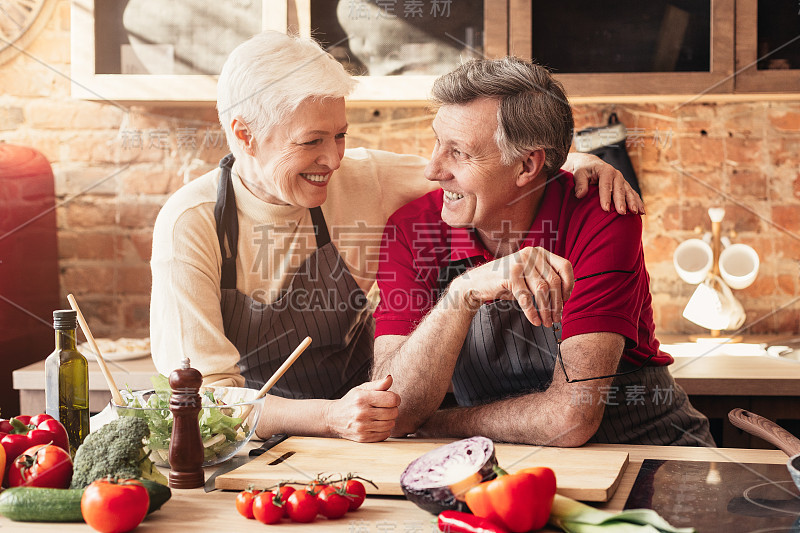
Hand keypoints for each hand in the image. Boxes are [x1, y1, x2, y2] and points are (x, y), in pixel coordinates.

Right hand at [325, 375, 400, 441]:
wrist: (333, 418)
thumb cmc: (351, 401)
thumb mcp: (362, 389)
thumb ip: (378, 384)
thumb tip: (390, 378)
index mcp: (362, 398)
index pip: (391, 399)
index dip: (396, 398)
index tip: (392, 398)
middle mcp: (361, 413)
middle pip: (393, 412)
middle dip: (393, 409)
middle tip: (386, 407)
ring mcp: (362, 427)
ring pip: (390, 424)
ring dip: (389, 420)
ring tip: (381, 415)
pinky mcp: (363, 438)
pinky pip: (385, 434)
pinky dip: (385, 429)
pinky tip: (377, 424)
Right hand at [452, 247, 573, 326]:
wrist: (478, 283)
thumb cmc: (507, 282)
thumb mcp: (529, 276)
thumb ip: (546, 280)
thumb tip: (565, 299)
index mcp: (540, 252)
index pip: (565, 267)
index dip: (569, 286)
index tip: (565, 301)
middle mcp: (531, 254)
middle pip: (554, 282)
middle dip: (557, 304)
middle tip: (556, 319)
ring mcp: (520, 263)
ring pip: (542, 290)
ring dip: (546, 310)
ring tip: (547, 322)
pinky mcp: (509, 275)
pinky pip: (526, 297)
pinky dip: (532, 312)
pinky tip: (535, 321)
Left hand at [563, 152, 644, 214]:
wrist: (590, 164)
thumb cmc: (583, 170)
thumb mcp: (578, 174)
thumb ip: (580, 183)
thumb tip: (580, 195)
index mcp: (605, 170)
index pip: (606, 184)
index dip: (606, 197)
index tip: (606, 209)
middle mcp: (616, 174)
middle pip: (620, 189)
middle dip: (621, 201)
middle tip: (621, 213)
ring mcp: (622, 180)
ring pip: (629, 192)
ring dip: (633, 202)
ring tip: (636, 213)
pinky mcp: (624, 186)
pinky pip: (632, 194)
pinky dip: (637, 202)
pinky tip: (642, 212)